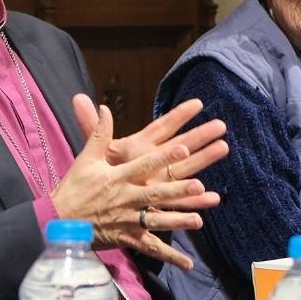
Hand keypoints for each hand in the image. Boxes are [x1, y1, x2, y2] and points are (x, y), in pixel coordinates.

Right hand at [51, 96, 228, 269]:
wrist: (60, 220)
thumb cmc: (74, 187)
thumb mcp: (85, 158)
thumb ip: (98, 133)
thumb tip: (104, 108)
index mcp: (116, 178)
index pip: (143, 165)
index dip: (163, 156)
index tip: (183, 148)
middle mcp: (125, 198)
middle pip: (155, 194)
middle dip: (177, 190)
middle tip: (198, 185)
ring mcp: (127, 220)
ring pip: (156, 221)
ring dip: (177, 221)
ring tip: (198, 220)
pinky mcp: (127, 238)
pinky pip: (151, 248)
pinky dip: (169, 257)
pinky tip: (188, 263)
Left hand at [75, 94, 228, 192]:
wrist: (99, 201)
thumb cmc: (101, 173)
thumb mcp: (96, 149)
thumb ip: (92, 126)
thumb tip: (77, 97)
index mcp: (141, 147)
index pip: (162, 127)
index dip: (177, 115)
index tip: (197, 102)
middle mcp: (155, 162)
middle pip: (181, 145)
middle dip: (200, 135)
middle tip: (221, 125)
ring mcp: (160, 181)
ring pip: (186, 169)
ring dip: (204, 160)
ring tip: (223, 149)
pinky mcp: (160, 201)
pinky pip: (181, 200)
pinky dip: (196, 200)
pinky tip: (213, 198)